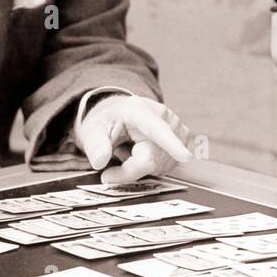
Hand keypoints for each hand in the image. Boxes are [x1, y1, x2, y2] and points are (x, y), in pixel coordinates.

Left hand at [73, 95, 191, 183]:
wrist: (120, 113)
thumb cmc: (108, 120)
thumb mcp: (91, 130)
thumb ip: (95, 145)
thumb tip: (100, 161)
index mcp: (140, 110)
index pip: (157, 130)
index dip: (171, 145)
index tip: (185, 156)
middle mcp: (164, 116)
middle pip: (151, 159)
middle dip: (129, 167)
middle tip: (116, 154)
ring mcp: (176, 128)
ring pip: (158, 166)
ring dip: (139, 166)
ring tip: (130, 148)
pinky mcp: (182, 140)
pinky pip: (165, 166)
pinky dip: (150, 165)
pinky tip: (142, 151)